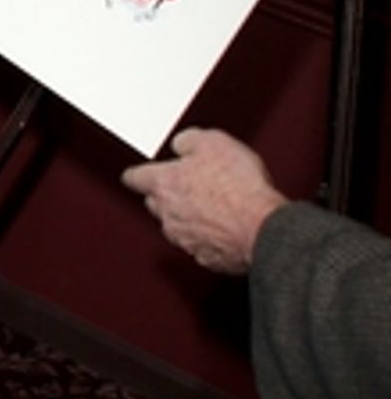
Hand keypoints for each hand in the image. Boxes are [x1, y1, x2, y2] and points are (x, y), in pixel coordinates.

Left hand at [121, 125, 288, 273]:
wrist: (263, 226)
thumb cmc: (240, 187)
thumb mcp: (213, 142)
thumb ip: (188, 141)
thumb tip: (181, 144)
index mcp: (164, 184)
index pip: (135, 177)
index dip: (136, 174)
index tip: (134, 175)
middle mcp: (169, 215)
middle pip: (155, 203)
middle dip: (167, 195)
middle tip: (189, 186)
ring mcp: (186, 239)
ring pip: (176, 226)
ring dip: (188, 217)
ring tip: (214, 206)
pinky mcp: (206, 257)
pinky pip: (199, 244)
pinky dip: (208, 237)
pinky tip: (226, 226)